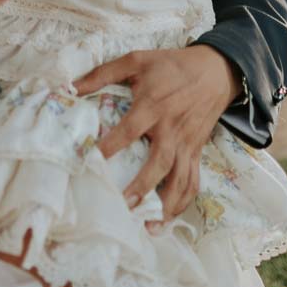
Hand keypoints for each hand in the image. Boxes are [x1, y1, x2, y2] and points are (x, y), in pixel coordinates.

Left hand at [76, 45, 239, 221]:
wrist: (215, 70)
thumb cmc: (171, 65)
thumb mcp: (136, 59)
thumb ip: (103, 73)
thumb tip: (71, 87)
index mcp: (153, 105)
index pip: (130, 129)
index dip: (111, 145)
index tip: (92, 160)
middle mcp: (171, 128)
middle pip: (159, 162)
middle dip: (143, 186)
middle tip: (124, 204)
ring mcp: (186, 143)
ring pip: (179, 179)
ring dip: (166, 204)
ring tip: (149, 226)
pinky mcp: (197, 151)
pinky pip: (193, 181)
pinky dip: (182, 202)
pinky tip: (167, 218)